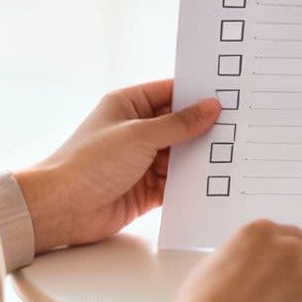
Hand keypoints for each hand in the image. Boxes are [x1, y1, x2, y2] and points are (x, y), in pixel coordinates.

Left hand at [13, 80, 219, 253]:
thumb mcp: (139, 135)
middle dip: (205, 128)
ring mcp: (141, 161)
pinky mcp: (146, 190)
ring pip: (181, 155)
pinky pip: (176, 183)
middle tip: (241, 125)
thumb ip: (178, 124)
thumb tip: (210, 108)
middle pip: (180, 125)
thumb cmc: (88, 163)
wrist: (61, 209)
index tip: (229, 94)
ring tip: (236, 153)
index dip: (197, 94)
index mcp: (128, 106)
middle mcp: (136, 131)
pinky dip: (193, 183)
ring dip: (201, 157)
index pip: (171, 93)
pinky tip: (216, 180)